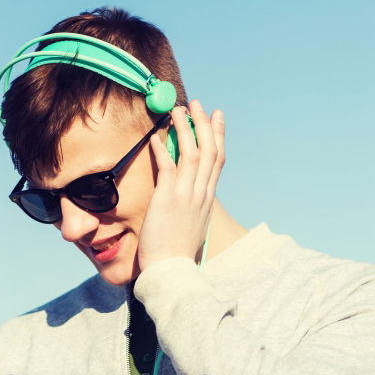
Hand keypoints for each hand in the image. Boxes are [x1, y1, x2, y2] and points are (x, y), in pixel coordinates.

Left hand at [137, 99, 224, 270]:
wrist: (172, 270)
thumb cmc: (177, 254)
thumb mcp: (191, 227)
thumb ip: (192, 209)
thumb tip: (189, 202)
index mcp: (207, 200)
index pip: (218, 161)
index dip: (218, 135)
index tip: (217, 117)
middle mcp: (201, 194)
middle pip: (209, 150)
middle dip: (203, 124)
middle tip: (197, 104)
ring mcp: (186, 196)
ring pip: (192, 154)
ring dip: (185, 129)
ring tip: (177, 110)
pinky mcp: (168, 200)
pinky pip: (168, 168)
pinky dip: (163, 150)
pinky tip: (156, 136)